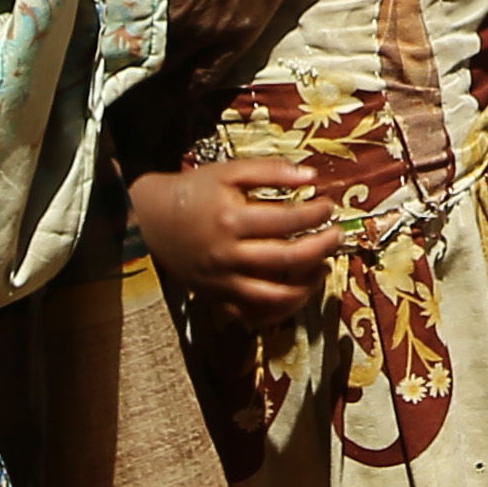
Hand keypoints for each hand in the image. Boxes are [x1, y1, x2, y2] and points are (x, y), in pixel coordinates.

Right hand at [126, 164, 335, 324]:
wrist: (150, 220)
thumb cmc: (194, 191)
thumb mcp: (228, 171)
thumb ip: (270, 170)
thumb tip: (311, 177)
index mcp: (233, 220)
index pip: (288, 220)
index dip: (316, 214)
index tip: (328, 206)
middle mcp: (229, 256)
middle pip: (288, 259)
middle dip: (322, 247)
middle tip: (337, 235)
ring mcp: (223, 283)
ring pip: (276, 296)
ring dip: (307, 285)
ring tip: (322, 267)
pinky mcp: (218, 299)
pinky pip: (254, 315)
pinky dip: (279, 310)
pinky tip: (295, 293)